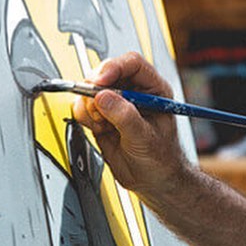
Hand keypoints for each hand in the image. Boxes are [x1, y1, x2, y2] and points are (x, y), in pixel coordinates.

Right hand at [72, 52, 188, 195]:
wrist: (153, 181)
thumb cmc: (161, 159)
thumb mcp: (145, 138)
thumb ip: (124, 117)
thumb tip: (103, 97)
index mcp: (153, 89)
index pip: (132, 64)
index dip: (114, 67)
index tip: (100, 81)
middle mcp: (134, 91)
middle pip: (107, 72)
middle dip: (96, 88)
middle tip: (96, 107)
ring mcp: (116, 103)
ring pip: (91, 89)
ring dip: (91, 106)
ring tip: (104, 125)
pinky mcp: (101, 116)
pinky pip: (83, 107)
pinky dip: (85, 117)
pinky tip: (99, 130)